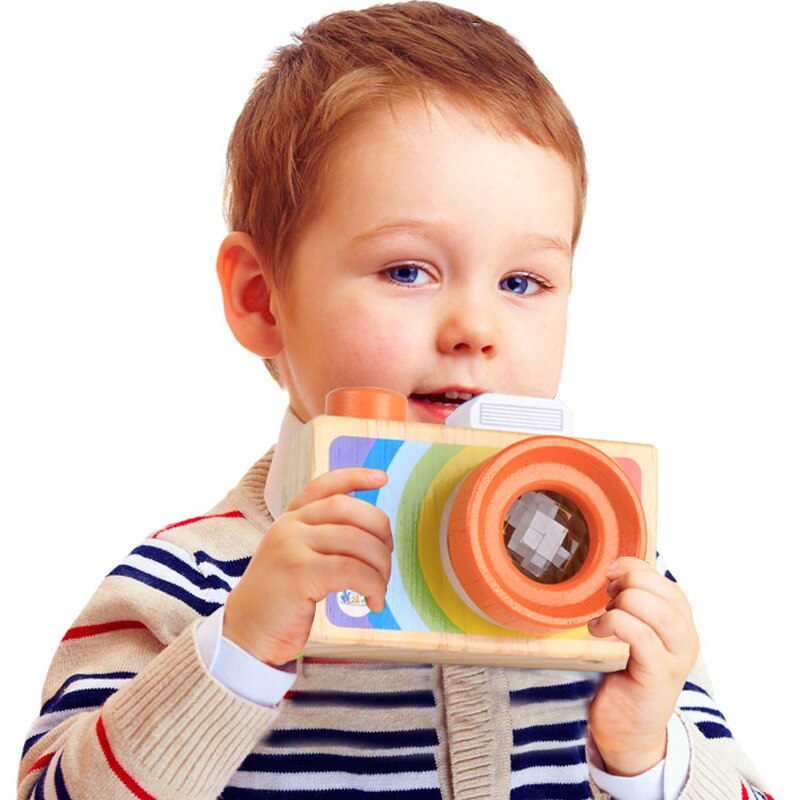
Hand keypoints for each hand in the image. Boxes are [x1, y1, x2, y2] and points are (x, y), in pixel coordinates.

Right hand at [223, 467, 391, 666]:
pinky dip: (373, 585)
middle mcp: (290, 525)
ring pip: (356, 540)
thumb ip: (321, 539)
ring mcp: (292, 546)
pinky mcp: (299, 572)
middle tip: (387, 559)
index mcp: (291, 518)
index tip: (383, 478)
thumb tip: (372, 536)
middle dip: (380, 530)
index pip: (325, 484)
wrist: (245, 634)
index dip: (356, 477)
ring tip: (381, 588)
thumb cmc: (280, 600)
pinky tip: (374, 602)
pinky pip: (352, 570)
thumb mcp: (295, 557)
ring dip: (380, 565)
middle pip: (348, 508)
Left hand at [587, 557, 698, 775]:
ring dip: (621, 607)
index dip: (633, 569)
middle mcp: (686, 637)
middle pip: (661, 590)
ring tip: (603, 620)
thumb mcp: (633, 631)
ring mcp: (676, 658)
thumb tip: (615, 569)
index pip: (663, 580)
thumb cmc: (624, 676)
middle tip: (606, 603)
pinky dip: (613, 625)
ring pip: (655, 609)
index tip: (609, 577)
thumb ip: (633, 603)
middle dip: (626, 586)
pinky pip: (640, 635)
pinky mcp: (660, 675)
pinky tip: (597, 632)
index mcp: (681, 621)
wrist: (628, 731)